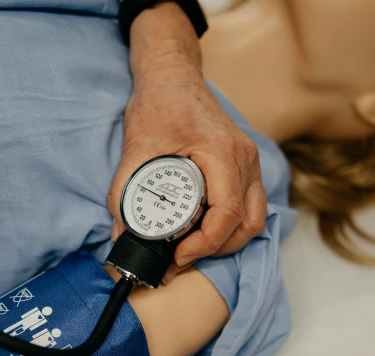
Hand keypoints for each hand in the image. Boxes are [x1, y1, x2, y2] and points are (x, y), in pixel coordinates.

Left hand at [108, 3, 266, 282]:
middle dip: (214, 249)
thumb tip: (121, 237)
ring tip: (190, 250)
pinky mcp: (244, 167)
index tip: (177, 256)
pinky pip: (249, 207)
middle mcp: (245, 159)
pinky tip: (201, 232)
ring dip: (226, 242)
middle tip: (178, 259)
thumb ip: (125, 194)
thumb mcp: (136, 148)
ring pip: (253, 220)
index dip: (204, 244)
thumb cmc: (158, 104)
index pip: (227, 213)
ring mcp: (249, 163)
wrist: (172, 76)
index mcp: (223, 152)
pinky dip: (229, 227)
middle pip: (247, 223)